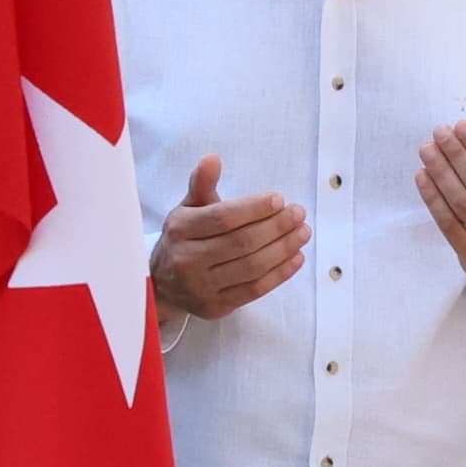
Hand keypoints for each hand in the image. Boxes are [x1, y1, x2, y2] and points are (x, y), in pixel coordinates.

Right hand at [152, 152, 307, 320]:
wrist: (162, 286)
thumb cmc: (183, 241)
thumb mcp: (187, 209)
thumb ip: (202, 184)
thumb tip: (212, 159)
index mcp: (180, 230)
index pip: (223, 218)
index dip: (254, 208)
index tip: (279, 199)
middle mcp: (187, 260)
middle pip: (241, 243)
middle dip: (276, 227)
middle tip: (298, 214)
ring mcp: (201, 287)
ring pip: (251, 267)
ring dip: (283, 249)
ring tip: (303, 232)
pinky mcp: (216, 307)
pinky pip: (255, 290)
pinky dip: (280, 274)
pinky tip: (296, 258)